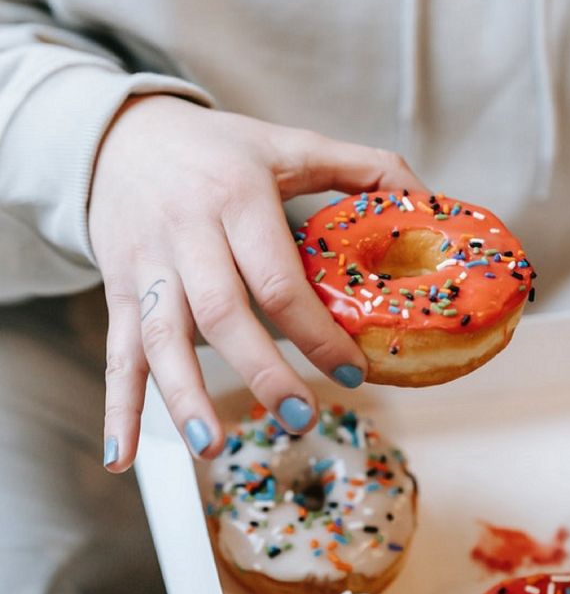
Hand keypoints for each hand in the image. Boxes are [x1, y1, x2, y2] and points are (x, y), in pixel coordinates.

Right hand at [89, 95, 423, 471]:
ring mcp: (147, 266)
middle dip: (261, 371)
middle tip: (302, 416)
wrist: (123, 136)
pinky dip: (119, 407)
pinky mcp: (118, 289)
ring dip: (184, 397)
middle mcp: (186, 234)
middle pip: (221, 312)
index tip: (353, 371)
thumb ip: (363, 167)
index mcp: (238, 199)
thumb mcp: (290, 145)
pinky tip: (124, 457)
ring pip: (160, 338)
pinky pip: (116, 352)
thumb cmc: (220, 150)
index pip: (278, 277)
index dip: (317, 330)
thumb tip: (428, 201)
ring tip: (213, 446)